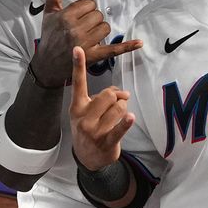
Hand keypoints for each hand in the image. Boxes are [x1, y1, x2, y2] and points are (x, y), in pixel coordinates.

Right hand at [31, 0, 142, 86]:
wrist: (47, 64)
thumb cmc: (49, 37)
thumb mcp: (49, 13)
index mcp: (66, 16)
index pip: (89, 4)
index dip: (85, 10)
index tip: (77, 18)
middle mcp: (75, 29)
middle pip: (98, 15)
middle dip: (92, 21)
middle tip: (81, 29)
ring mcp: (85, 43)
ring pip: (105, 28)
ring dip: (99, 32)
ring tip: (88, 37)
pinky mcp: (94, 56)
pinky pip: (114, 49)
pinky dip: (127, 46)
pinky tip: (139, 43)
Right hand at [68, 46, 133, 170]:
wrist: (87, 158)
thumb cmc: (89, 129)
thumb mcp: (87, 112)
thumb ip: (101, 98)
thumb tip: (122, 93)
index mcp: (77, 107)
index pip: (78, 84)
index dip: (78, 65)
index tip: (77, 49)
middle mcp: (83, 118)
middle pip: (108, 95)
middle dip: (118, 96)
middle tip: (121, 100)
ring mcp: (94, 131)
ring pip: (118, 108)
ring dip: (124, 109)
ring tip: (120, 116)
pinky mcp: (106, 142)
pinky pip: (119, 128)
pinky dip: (126, 122)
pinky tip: (130, 118)